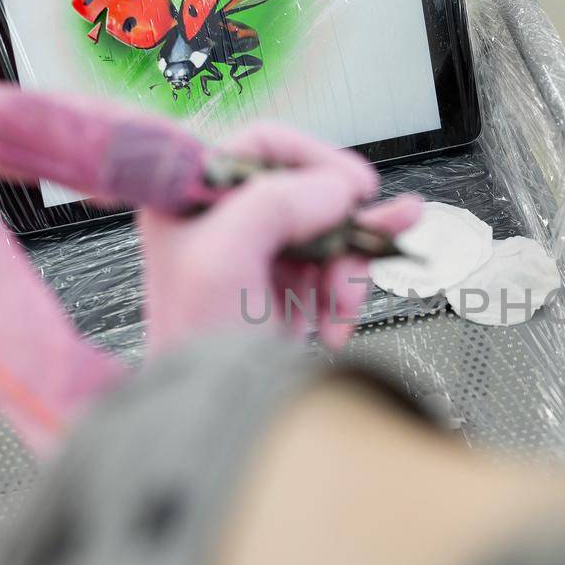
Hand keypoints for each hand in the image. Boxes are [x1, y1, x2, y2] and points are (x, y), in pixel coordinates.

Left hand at [139, 125, 420, 351]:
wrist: (210, 419)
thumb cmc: (195, 342)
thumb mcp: (224, 255)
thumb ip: (278, 201)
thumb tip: (335, 189)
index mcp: (192, 198)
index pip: (262, 144)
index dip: (313, 158)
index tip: (353, 186)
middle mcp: (223, 221)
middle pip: (307, 192)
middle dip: (342, 224)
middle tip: (372, 232)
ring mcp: (256, 258)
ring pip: (328, 234)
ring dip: (349, 265)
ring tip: (348, 298)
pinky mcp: (282, 293)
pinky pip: (333, 271)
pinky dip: (348, 290)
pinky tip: (346, 312)